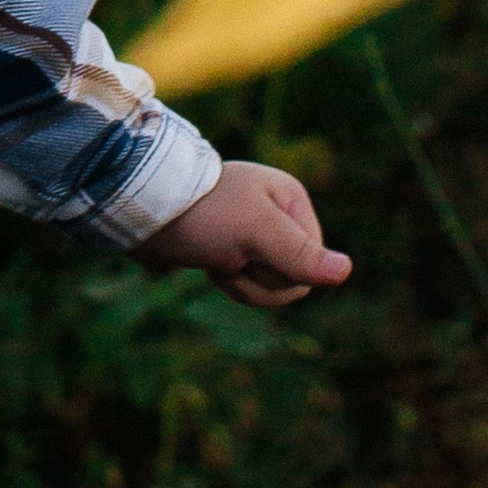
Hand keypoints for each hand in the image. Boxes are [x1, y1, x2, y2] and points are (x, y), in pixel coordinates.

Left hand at [135, 158, 351, 310]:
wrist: (142, 214)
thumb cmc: (200, 215)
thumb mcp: (254, 232)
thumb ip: (299, 254)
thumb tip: (345, 271)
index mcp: (290, 200)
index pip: (313, 261)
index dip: (279, 269)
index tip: (248, 247)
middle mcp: (278, 216)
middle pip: (294, 278)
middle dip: (257, 279)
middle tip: (227, 253)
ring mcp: (255, 235)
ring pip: (272, 287)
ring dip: (239, 284)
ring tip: (214, 259)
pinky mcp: (233, 250)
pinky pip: (249, 285)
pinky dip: (229, 283)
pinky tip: (209, 266)